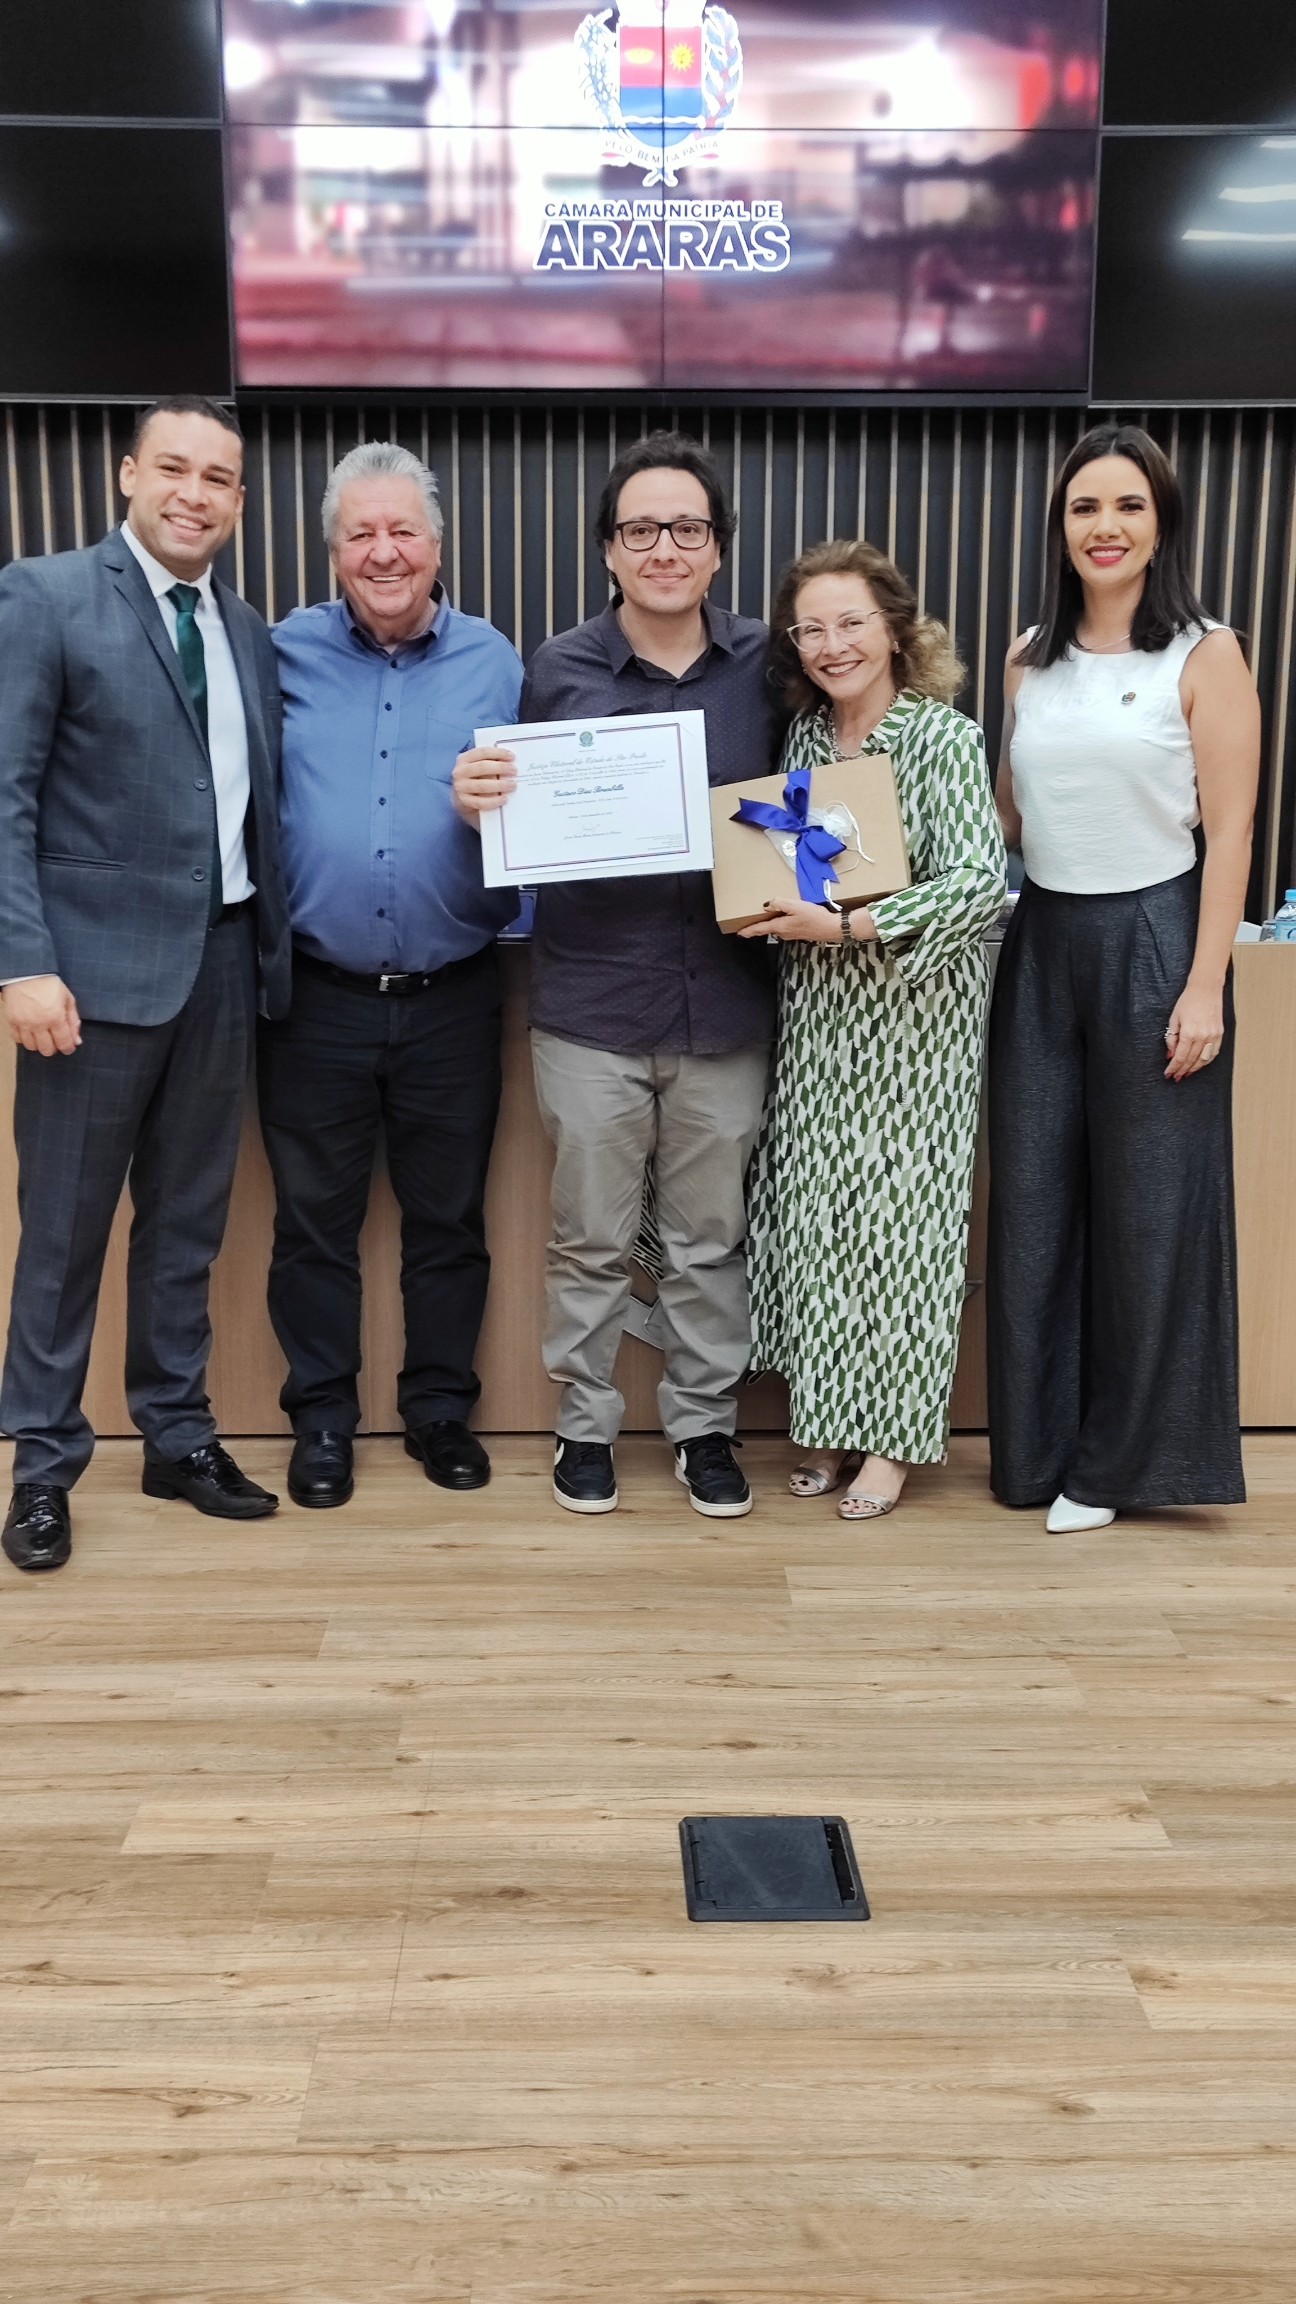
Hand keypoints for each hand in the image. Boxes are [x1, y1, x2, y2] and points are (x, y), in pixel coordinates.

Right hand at [2, 975, 81, 1056]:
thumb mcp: (68, 999)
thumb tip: (76, 1040)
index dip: (68, 1048)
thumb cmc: (48, 983)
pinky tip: (30, 1032)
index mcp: (56, 1017)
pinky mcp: (12, 1021)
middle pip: (47, 1050)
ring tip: (42, 1035)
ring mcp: (24, 1023)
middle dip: (54, 1048)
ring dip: (39, 1044)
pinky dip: (24, 1039)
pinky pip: (18, 1039)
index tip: (68, 1047)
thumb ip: (73, 1021)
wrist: (27, 972)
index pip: (64, 1043)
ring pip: (31, 1047)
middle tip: (55, 1040)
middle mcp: (39, 1023)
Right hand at [451, 745, 516, 824]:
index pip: (482, 752)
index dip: (498, 753)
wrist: (462, 798)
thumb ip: (491, 762)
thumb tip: (510, 762)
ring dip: (499, 785)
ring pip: (482, 785)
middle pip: (482, 767)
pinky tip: (504, 799)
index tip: (512, 757)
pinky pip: (480, 802)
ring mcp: (460, 787)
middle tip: (514, 771)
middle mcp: (460, 772)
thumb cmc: (476, 778)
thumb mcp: (479, 767)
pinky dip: (494, 801)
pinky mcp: (464, 801)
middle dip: (500, 768)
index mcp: (464, 759)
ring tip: (512, 785)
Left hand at [737, 900, 874, 944]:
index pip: (759, 929)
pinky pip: (784, 927)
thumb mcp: (795, 906)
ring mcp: (791, 934)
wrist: (832, 928)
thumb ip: (779, 903)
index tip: (738, 933)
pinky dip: (780, 922)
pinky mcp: (799, 932)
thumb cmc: (814, 917)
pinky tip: (783, 916)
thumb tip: (767, 904)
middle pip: (767, 929)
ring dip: (769, 923)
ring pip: (776, 928)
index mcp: (780, 927)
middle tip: (748, 922)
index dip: (748, 931)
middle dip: (758, 926)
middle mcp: (783, 933)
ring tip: (764, 916)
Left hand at [1164, 977, 1224, 1079]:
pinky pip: (1213, 1052)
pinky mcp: (1220, 1033)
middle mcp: (1202, 1036)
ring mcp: (1213, 1036)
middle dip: (1182, 1071)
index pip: (1180, 1057)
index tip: (1168, 1074)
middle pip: (1191, 1060)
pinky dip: (1206, 1061)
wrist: (1206, 989)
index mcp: (1189, 1033)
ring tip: (1186, 1074)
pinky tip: (1200, 1064)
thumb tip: (1170, 1055)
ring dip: (1194, 1069)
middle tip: (1176, 1077)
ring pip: (1203, 1060)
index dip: (1173, 1068)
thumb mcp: (1174, 1019)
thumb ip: (1171, 1038)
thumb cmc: (1188, 1001)